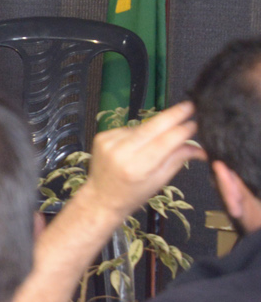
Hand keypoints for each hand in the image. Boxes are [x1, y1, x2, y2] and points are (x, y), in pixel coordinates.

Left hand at [80, 101, 202, 219]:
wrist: (101, 197)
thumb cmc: (133, 193)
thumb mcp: (159, 181)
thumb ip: (178, 159)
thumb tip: (200, 148)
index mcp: (137, 167)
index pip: (164, 142)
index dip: (181, 131)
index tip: (195, 122)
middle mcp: (120, 152)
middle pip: (152, 127)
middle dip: (172, 115)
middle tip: (189, 105)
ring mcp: (108, 142)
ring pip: (142, 127)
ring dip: (155, 128)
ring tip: (159, 139)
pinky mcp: (102, 136)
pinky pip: (129, 129)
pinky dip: (139, 133)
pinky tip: (138, 144)